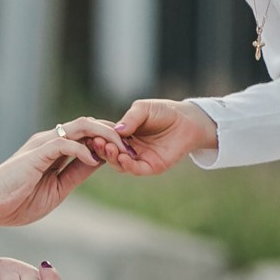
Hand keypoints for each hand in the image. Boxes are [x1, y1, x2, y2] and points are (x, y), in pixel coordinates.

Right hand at [0, 118, 121, 227]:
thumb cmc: (16, 202)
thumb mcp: (57, 190)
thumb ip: (75, 174)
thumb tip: (99, 162)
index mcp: (54, 150)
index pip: (88, 137)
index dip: (110, 142)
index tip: (127, 155)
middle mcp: (50, 141)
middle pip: (90, 125)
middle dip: (114, 134)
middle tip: (132, 149)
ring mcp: (44, 144)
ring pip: (82, 126)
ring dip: (105, 136)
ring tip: (120, 150)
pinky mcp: (38, 152)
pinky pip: (67, 143)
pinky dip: (85, 150)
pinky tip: (95, 161)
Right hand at [99, 99, 217, 176]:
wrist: (187, 121)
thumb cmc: (164, 112)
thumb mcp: (143, 109)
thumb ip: (130, 118)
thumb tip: (117, 130)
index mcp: (123, 135)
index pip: (106, 139)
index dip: (99, 137)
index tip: (92, 133)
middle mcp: (128, 149)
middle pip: (109, 154)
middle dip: (102, 149)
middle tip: (98, 142)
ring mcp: (139, 159)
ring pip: (119, 164)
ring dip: (112, 158)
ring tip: (109, 148)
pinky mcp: (151, 167)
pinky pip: (136, 170)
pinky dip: (127, 165)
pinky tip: (122, 158)